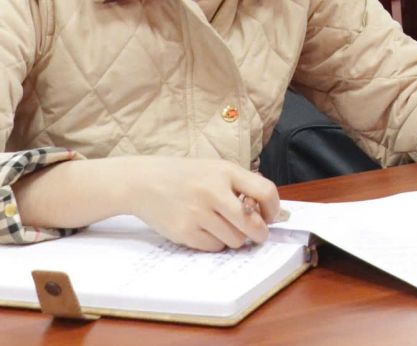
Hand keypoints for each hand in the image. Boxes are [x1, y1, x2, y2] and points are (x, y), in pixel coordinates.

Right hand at [125, 157, 281, 251]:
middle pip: (251, 224)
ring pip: (234, 239)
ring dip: (235, 238)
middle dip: (259, 233)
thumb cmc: (185, 176)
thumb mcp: (215, 169)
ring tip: (223, 227)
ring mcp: (197, 213)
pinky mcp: (184, 231)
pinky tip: (206, 230)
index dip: (274, 208)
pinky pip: (214, 246)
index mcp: (225, 171)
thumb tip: (272, 211)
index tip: (272, 216)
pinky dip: (216, 242)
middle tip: (258, 234)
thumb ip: (241, 186)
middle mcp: (213, 191)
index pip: (265, 192)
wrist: (142, 182)